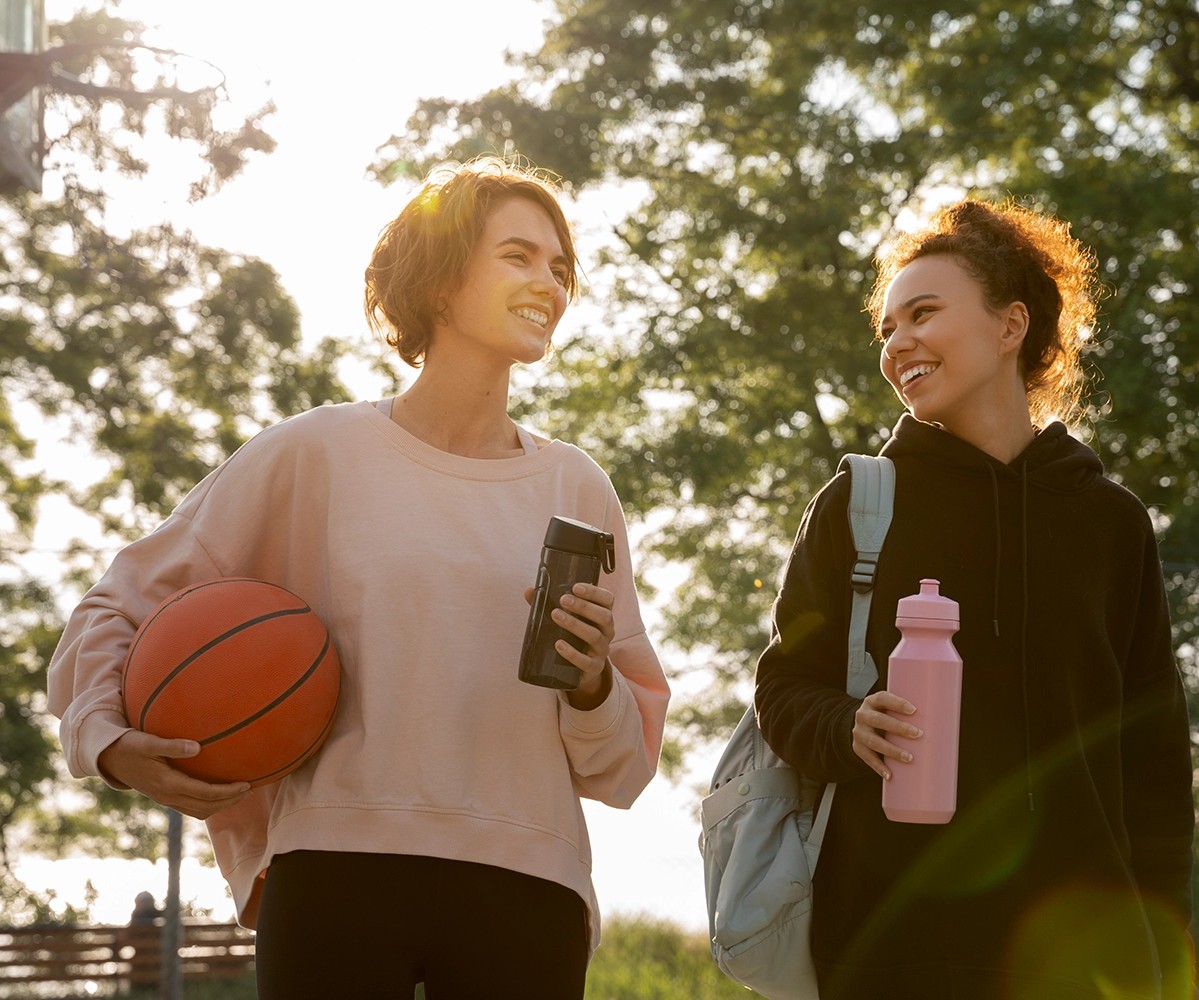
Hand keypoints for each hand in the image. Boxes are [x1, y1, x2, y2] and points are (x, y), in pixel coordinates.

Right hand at [97, 730, 251, 819]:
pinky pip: (191, 807)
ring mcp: (165, 799)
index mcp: (167, 784)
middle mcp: (168, 796)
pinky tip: (218, 792)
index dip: (227, 792)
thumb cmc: (129, 745)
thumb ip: (172, 745)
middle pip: (206, 807)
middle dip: (229, 801)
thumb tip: (197, 747)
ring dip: (221, 805)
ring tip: (239, 794)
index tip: (246, 784)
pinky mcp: (164, 796)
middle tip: (250, 790)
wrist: (109, 759)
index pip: (205, 793)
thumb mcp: (148, 742)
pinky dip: (208, 803)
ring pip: (199, 811)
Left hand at [523, 582, 615, 709]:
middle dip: (584, 606)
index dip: (594, 592)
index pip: (607, 600)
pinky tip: (558, 644)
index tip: (575, 587)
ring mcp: (602, 650)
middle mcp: (607, 631)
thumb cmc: (573, 637)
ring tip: (556, 616)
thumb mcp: (566, 619)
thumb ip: (548, 604)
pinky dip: (572, 653)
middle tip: (563, 600)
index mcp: (602, 616)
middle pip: (604, 616)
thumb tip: (529, 591)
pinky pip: (586, 662)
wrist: (580, 670)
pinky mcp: (594, 668)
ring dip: (575, 624)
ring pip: (594, 636)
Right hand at [852, 690, 921, 780]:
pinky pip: (868, 758)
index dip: (897, 703)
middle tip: (918, 734)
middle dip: (899, 728)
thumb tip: (945, 723)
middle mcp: (863, 715)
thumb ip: (909, 713)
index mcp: (873, 702)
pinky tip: (890, 775)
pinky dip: (879, 767)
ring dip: (892, 750)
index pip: (883, 699)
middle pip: (879, 720)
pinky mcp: (857, 748)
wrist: (862, 726)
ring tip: (909, 758)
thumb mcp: (890, 709)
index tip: (914, 710)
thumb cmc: (887, 716)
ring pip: (874, 741)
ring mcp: (858, 732)